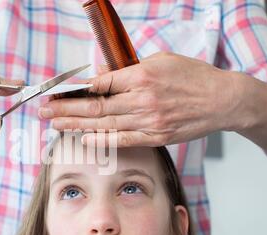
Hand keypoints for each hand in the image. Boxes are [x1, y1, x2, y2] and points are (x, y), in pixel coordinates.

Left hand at [38, 52, 240, 146]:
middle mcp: (143, 100)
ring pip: (105, 125)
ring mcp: (149, 121)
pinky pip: (123, 140)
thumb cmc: (192, 77)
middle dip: (66, 109)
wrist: (222, 100)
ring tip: (55, 125)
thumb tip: (101, 74)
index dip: (75, 90)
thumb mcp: (160, 61)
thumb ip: (128, 68)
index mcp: (142, 76)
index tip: (58, 93)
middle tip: (44, 111)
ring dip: (77, 126)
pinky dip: (102, 141)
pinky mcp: (156, 136)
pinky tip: (83, 139)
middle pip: (96, 107)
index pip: (100, 84)